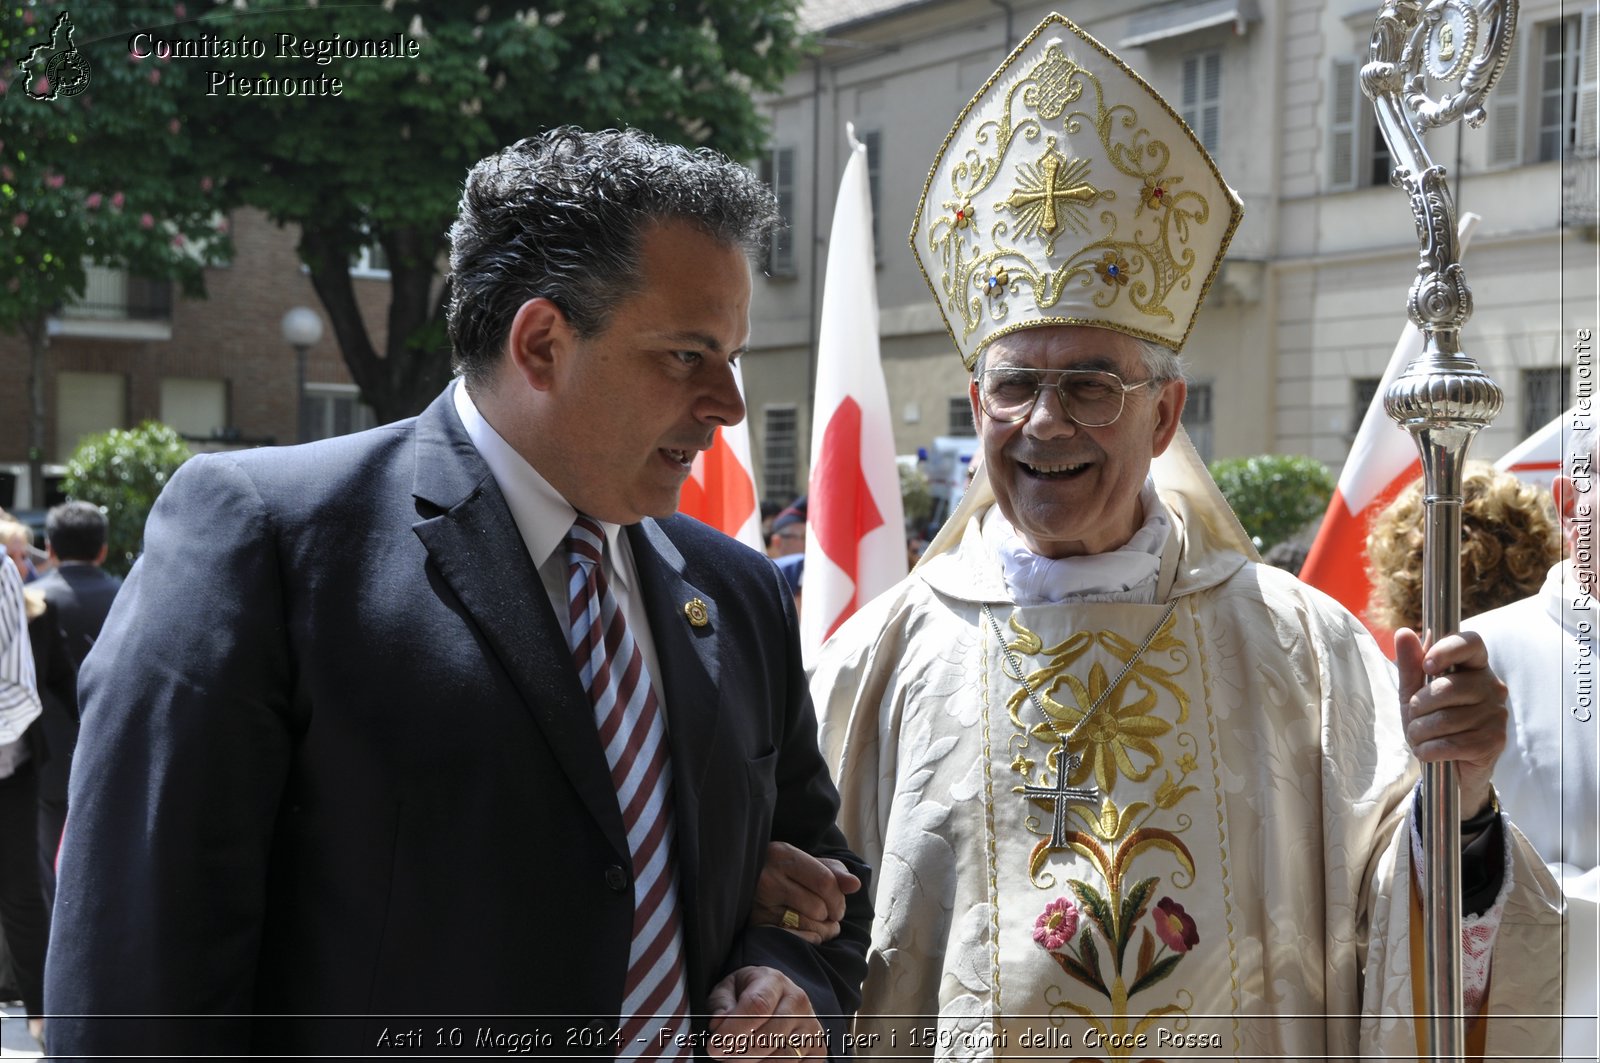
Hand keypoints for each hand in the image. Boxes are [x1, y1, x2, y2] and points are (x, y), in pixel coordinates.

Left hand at [707, 966, 825, 1058]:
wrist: (779, 997)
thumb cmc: (750, 993)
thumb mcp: (730, 988)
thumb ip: (721, 1004)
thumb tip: (719, 1025)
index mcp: (774, 981)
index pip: (756, 1007)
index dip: (732, 1030)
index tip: (714, 1046)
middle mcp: (798, 1001)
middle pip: (768, 1036)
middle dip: (738, 1053)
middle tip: (721, 1056)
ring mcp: (811, 1025)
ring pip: (782, 1056)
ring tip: (736, 1060)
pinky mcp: (818, 1048)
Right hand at [748, 841, 861, 943]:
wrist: (742, 880)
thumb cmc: (782, 871)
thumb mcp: (805, 862)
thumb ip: (833, 871)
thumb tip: (855, 885)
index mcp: (782, 854)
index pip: (825, 881)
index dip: (839, 899)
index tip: (839, 907)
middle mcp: (767, 877)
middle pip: (818, 907)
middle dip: (831, 916)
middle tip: (830, 916)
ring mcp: (758, 903)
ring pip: (807, 925)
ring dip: (822, 930)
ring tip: (820, 924)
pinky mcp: (755, 925)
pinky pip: (794, 939)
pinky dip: (807, 939)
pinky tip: (806, 933)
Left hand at [1394, 628, 1507, 818]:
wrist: (1451, 768)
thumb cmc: (1433, 722)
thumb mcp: (1415, 693)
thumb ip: (1410, 665)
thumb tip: (1404, 632)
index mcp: (1475, 667)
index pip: (1471, 642)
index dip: (1447, 649)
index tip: (1427, 665)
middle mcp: (1492, 687)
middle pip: (1445, 687)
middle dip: (1418, 708)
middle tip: (1415, 719)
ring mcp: (1497, 714)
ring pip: (1443, 719)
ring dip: (1419, 733)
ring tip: (1421, 737)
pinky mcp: (1494, 741)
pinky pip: (1448, 743)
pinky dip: (1428, 750)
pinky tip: (1430, 751)